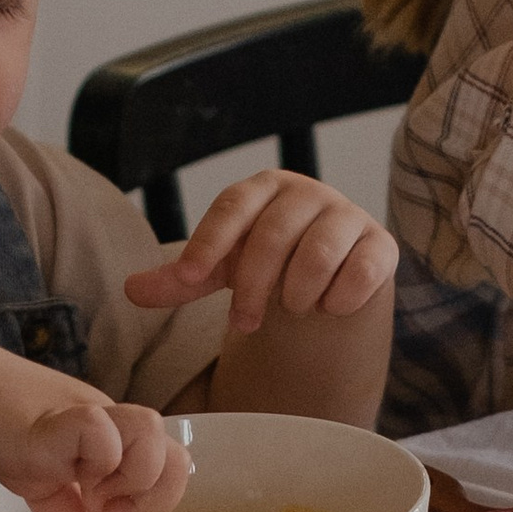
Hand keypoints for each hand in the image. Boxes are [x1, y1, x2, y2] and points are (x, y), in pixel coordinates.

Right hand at [0, 343, 184, 511]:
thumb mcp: (38, 481)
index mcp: (112, 439)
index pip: (169, 468)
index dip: (155, 506)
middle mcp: (110, 425)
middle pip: (178, 455)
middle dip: (155, 500)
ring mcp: (88, 417)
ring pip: (154, 434)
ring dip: (132, 477)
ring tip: (93, 496)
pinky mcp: (59, 419)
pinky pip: (102, 434)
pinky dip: (94, 461)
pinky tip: (64, 476)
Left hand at [124, 168, 397, 337]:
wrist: (330, 278)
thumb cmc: (268, 264)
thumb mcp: (220, 271)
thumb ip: (179, 280)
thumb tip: (130, 290)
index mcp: (264, 188)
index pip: (233, 205)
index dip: (209, 240)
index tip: (190, 277)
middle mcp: (308, 194)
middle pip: (273, 234)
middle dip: (252, 286)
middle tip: (241, 323)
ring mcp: (349, 216)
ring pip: (318, 253)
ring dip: (296, 294)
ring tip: (290, 308)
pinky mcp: (382, 246)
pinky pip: (361, 272)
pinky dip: (339, 298)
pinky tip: (329, 307)